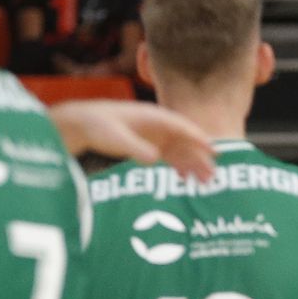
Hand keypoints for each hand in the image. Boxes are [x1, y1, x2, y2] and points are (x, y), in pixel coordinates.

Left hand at [49, 100, 215, 180]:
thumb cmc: (100, 126)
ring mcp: (154, 134)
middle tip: (212, 175)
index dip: (199, 139)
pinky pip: (168, 156)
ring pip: (179, 150)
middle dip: (199, 158)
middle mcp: (158, 125)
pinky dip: (178, 166)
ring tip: (203, 182)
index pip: (182, 127)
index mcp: (154, 117)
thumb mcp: (117, 138)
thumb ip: (136, 148)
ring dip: (192, 164)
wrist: (84, 123)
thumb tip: (156, 159)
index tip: (214, 150)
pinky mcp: (148, 144)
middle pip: (185, 141)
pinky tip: (184, 179)